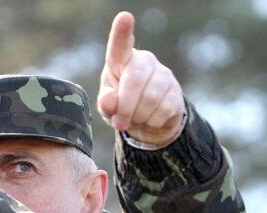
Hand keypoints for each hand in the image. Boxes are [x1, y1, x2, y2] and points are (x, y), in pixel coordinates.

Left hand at [97, 11, 185, 145]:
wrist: (147, 122)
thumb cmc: (120, 106)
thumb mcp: (107, 107)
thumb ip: (106, 102)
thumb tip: (109, 100)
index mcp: (121, 61)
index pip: (120, 45)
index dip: (122, 32)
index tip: (125, 17)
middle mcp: (144, 61)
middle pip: (135, 80)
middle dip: (125, 106)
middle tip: (119, 124)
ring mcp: (163, 75)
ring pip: (151, 98)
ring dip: (138, 117)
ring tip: (134, 119)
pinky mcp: (176, 92)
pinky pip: (163, 110)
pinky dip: (151, 122)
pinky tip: (149, 119)